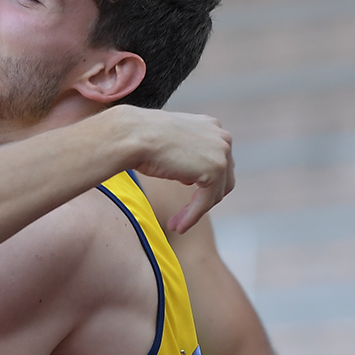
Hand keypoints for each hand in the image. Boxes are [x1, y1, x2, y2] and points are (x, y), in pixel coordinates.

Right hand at [124, 111, 233, 232]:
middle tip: (181, 218)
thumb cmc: (140, 138)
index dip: (203, 186)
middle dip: (202, 201)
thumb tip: (191, 176)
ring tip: (175, 225)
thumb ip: (186, 154)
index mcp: (212, 127)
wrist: (132, 134)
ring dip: (195, 212)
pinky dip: (192, 216)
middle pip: (222, 180)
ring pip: (214, 194)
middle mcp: (222, 137)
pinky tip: (178, 227)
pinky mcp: (215, 169)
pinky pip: (206, 202)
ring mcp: (222, 152)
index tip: (185, 202)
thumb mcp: (170, 143)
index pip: (217, 164)